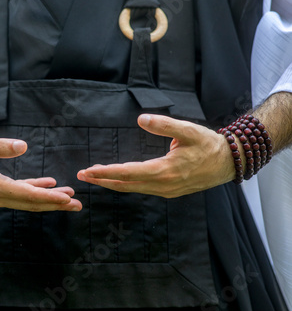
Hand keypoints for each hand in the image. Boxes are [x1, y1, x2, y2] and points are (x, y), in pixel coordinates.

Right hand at [0, 137, 82, 211]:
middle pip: (31, 204)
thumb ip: (0, 146)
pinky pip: (18, 195)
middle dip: (55, 205)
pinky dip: (34, 191)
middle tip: (77, 205)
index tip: (67, 200)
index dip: (49, 198)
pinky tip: (47, 185)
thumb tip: (23, 146)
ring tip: (68, 198)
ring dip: (47, 200)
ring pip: (26, 201)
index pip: (28, 196)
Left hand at [77, 114, 235, 197]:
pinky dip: (125, 185)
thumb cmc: (208, 145)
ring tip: (94, 178)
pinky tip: (116, 181)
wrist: (229, 163)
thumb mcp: (188, 131)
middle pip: (125, 184)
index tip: (89, 170)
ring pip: (132, 189)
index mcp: (165, 171)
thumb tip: (140, 119)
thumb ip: (164, 125)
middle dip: (102, 180)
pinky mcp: (168, 191)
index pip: (128, 173)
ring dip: (112, 184)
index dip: (106, 172)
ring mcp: (166, 191)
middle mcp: (163, 185)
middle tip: (82, 175)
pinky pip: (141, 189)